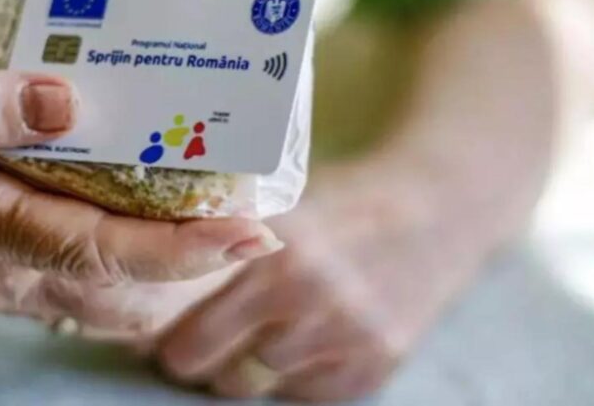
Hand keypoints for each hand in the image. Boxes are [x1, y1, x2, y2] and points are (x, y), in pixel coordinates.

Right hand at [0, 64, 281, 326]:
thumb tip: (62, 100)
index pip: (105, 250)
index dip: (186, 249)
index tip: (253, 234)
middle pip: (122, 288)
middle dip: (196, 265)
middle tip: (252, 220)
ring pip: (99, 297)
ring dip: (161, 269)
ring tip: (209, 220)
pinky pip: (65, 286)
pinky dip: (114, 265)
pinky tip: (129, 224)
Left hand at [153, 160, 488, 401]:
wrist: (434, 212)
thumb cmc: (341, 206)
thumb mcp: (282, 207)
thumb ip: (226, 244)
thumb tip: (159, 283)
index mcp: (275, 255)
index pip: (190, 337)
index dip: (171, 339)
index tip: (162, 334)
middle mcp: (309, 300)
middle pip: (215, 372)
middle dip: (202, 360)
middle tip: (201, 342)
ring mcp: (346, 338)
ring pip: (257, 386)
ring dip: (248, 367)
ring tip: (256, 332)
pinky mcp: (375, 367)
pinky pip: (305, 395)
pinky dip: (296, 374)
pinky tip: (305, 338)